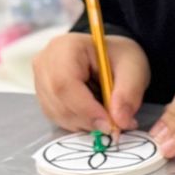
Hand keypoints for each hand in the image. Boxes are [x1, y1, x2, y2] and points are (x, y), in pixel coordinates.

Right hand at [32, 33, 149, 132]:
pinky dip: (78, 123)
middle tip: (113, 127)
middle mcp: (46, 61)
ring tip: (108, 118)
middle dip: (87, 119)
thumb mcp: (134, 70)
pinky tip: (94, 116)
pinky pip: (55, 116)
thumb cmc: (121, 58)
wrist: (112, 56)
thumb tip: (120, 122)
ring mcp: (40, 77)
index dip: (86, 108)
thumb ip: (128, 94)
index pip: (65, 82)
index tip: (110, 125)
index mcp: (66, 47)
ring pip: (55, 112)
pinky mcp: (43, 93)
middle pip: (57, 99)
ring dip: (84, 124)